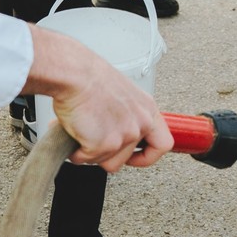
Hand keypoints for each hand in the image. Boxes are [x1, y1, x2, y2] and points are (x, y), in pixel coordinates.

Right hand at [27, 28, 173, 170]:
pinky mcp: (103, 144)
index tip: (136, 156)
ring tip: (82, 132)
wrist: (75, 74)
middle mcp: (140, 124)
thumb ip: (126, 116)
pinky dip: (76, 151)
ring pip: (107, 162)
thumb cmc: (90, 77)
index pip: (162, 144)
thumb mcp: (121, 95)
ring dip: (91, 152)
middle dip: (107, 154)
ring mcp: (124, 136)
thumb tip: (115, 133)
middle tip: (95, 141)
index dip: (148, 156)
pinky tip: (73, 134)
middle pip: (127, 158)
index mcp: (148, 110)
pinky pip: (86, 159)